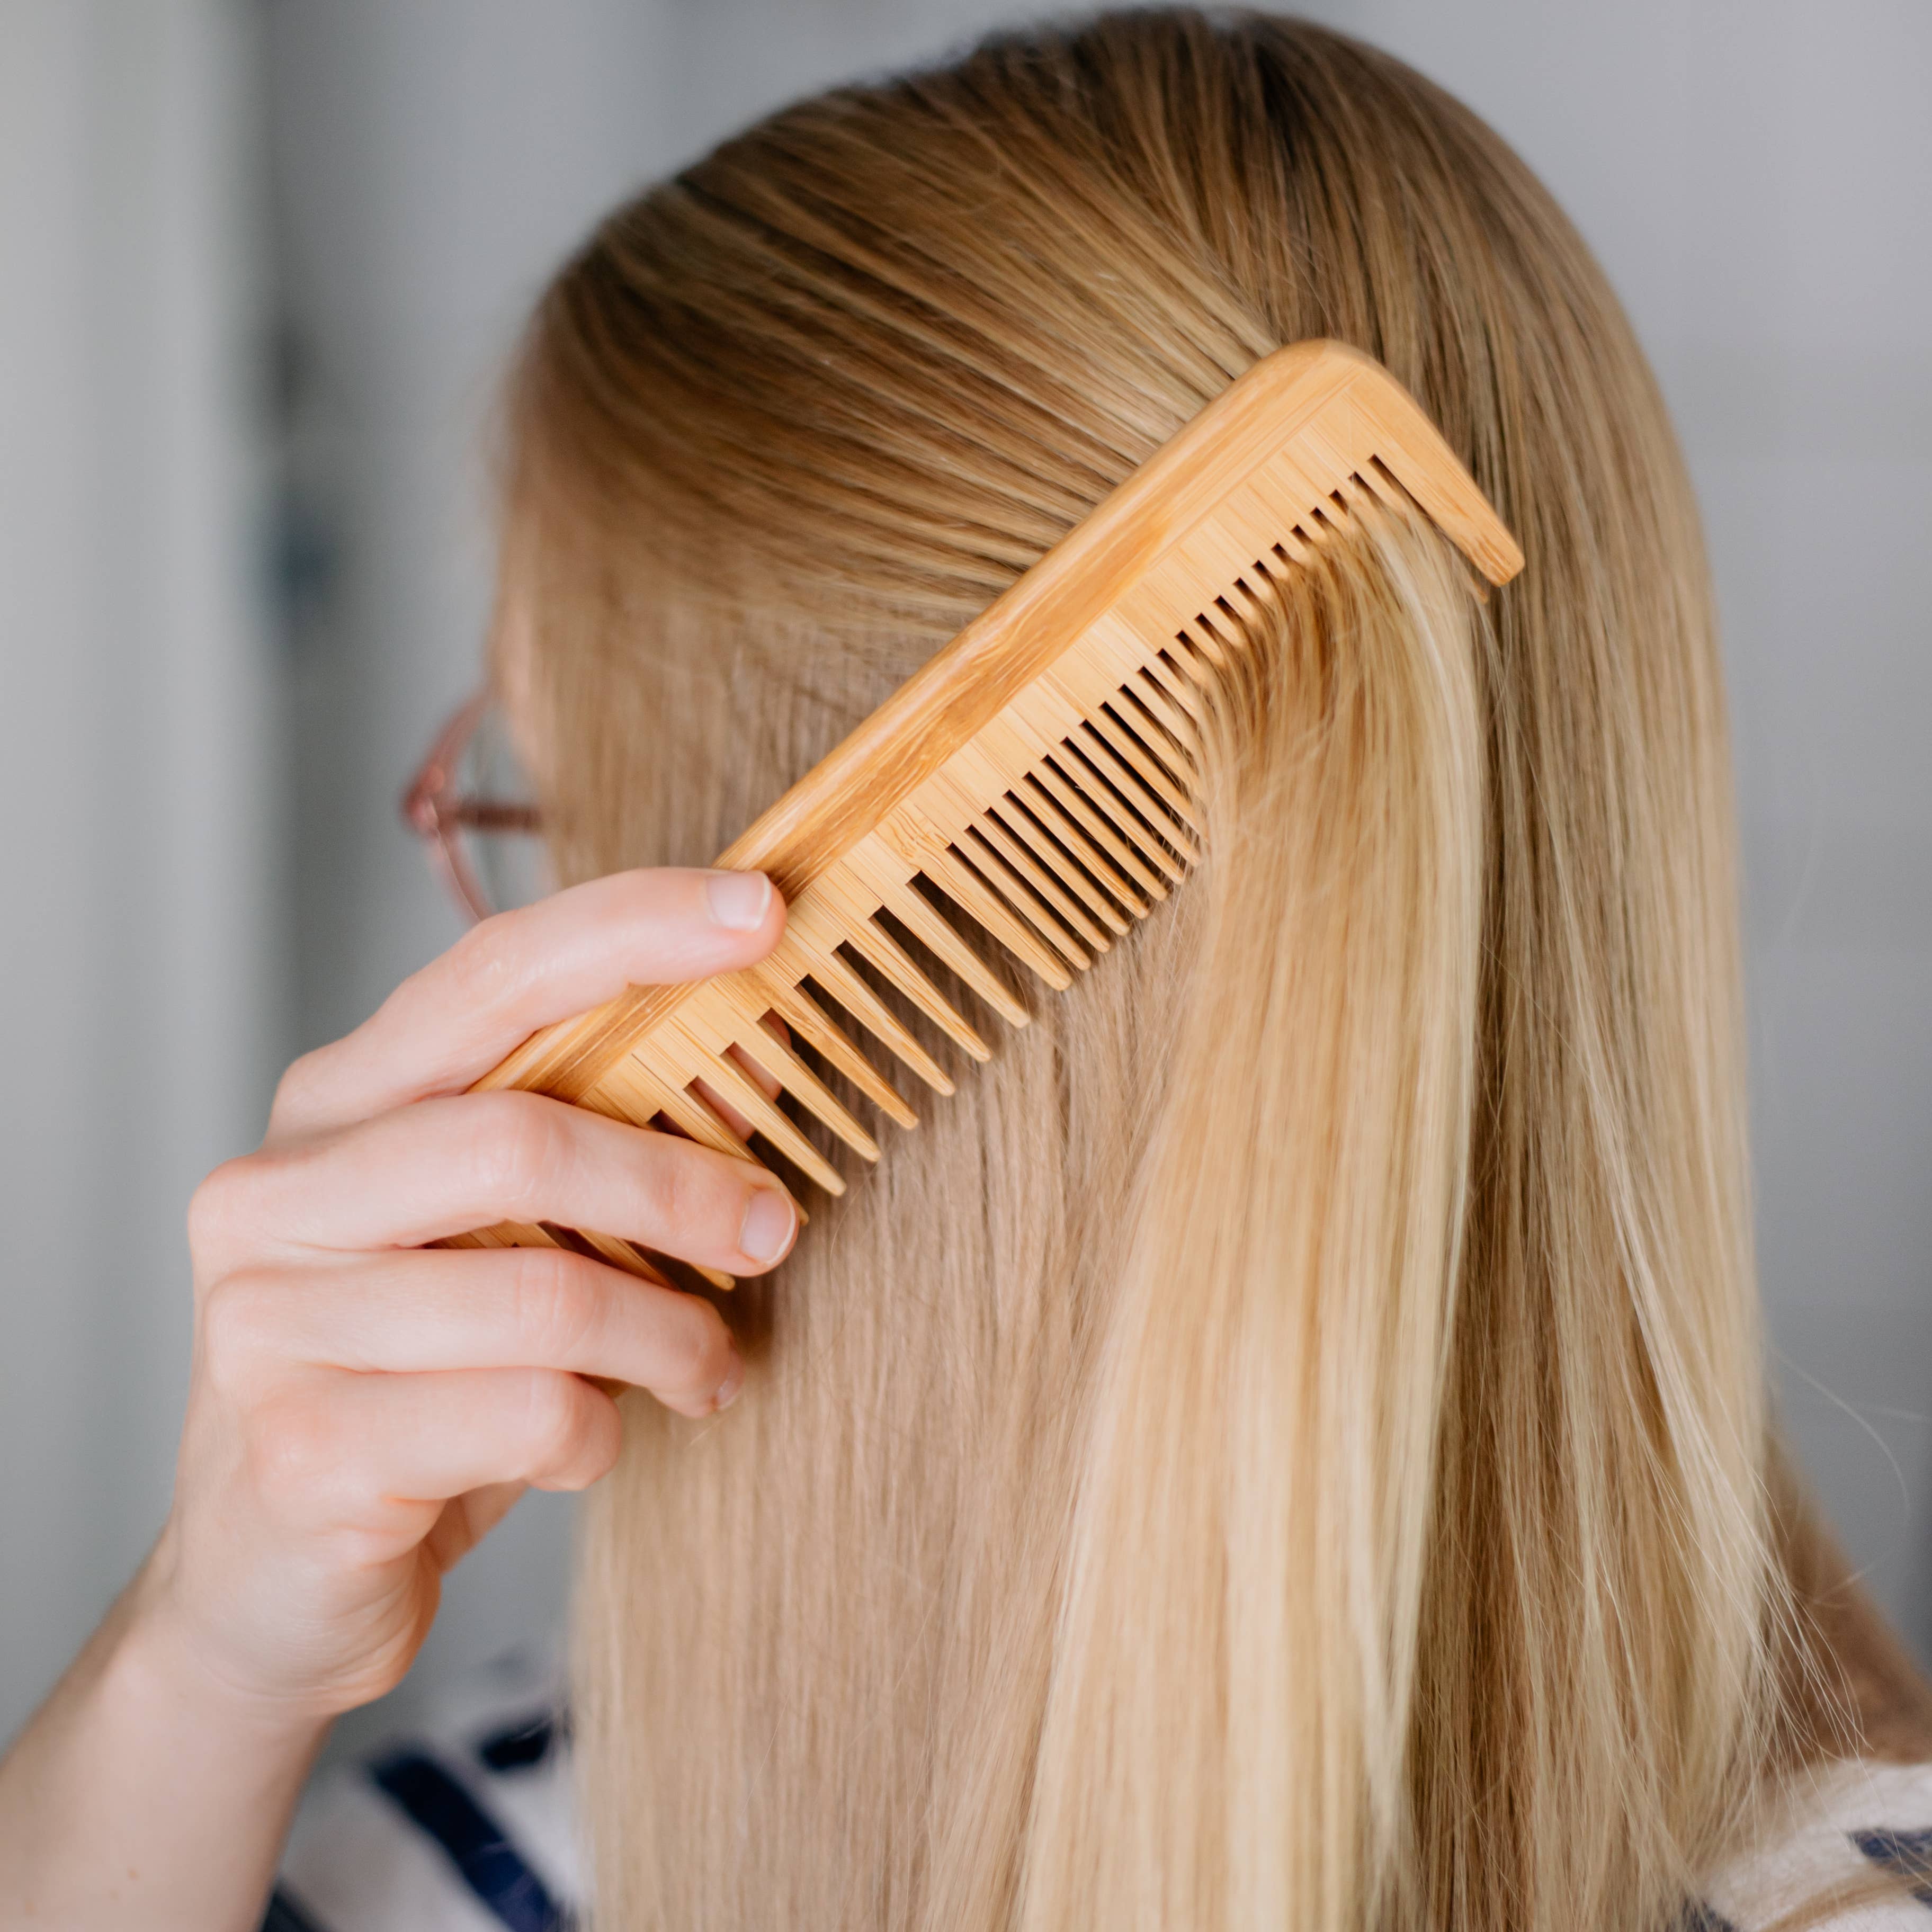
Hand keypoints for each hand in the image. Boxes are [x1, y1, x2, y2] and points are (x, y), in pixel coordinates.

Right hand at [143, 865, 794, 1723]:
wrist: (273, 1585)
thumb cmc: (419, 1381)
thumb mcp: (505, 1242)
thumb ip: (602, 1148)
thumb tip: (754, 1070)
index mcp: (336, 1107)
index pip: (491, 973)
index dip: (633, 927)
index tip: (762, 910)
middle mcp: (277, 1194)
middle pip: (520, 1137)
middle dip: (678, 1183)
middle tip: (770, 1228)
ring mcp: (268, 1325)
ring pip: (543, 1294)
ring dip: (668, 1334)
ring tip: (708, 1366)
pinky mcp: (302, 1452)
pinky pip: (526, 1414)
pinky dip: (602, 1431)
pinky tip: (596, 1442)